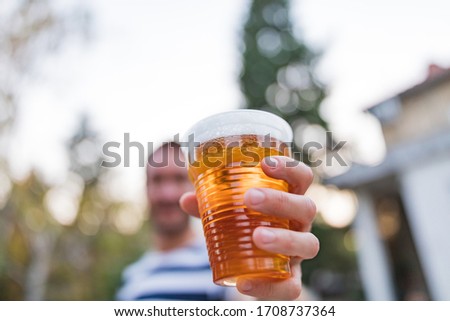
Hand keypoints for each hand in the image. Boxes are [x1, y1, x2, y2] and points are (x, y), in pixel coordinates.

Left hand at [180, 156, 318, 299]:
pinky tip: (245, 284)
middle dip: (280, 200)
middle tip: (250, 198)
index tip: (265, 163)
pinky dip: (269, 286)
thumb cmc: (246, 229)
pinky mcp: (292, 280)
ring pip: (308, 244)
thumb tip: (185, 199)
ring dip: (283, 238)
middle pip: (306, 207)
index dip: (290, 167)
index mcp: (289, 200)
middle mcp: (300, 224)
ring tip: (257, 237)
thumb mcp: (230, 214)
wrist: (255, 268)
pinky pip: (292, 287)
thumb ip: (211, 207)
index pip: (301, 178)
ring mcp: (299, 253)